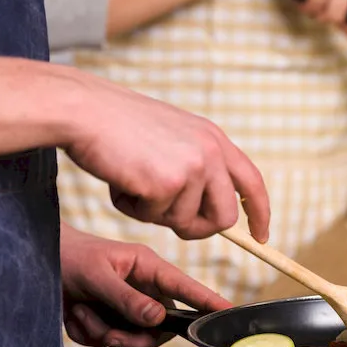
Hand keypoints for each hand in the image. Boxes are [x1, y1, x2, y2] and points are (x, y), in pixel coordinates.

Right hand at [60, 65, 269, 240]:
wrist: (85, 110)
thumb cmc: (120, 126)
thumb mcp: (174, 137)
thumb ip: (198, 166)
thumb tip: (216, 215)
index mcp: (215, 139)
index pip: (252, 182)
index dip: (260, 213)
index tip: (261, 237)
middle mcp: (210, 152)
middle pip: (224, 218)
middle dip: (198, 229)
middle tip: (169, 220)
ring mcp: (191, 168)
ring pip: (184, 222)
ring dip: (155, 214)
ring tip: (133, 183)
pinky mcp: (166, 184)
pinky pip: (154, 218)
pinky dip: (133, 208)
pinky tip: (120, 181)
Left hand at [60, 223, 231, 346]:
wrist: (37, 261)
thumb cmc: (70, 258)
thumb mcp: (97, 277)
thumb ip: (127, 299)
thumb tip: (158, 320)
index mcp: (148, 268)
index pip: (186, 287)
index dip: (208, 301)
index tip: (229, 312)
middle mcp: (143, 289)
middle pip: (159, 327)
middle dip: (132, 336)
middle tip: (108, 334)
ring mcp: (127, 306)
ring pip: (133, 338)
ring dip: (103, 333)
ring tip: (81, 313)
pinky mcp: (110, 318)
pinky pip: (107, 341)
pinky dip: (87, 334)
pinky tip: (74, 313)